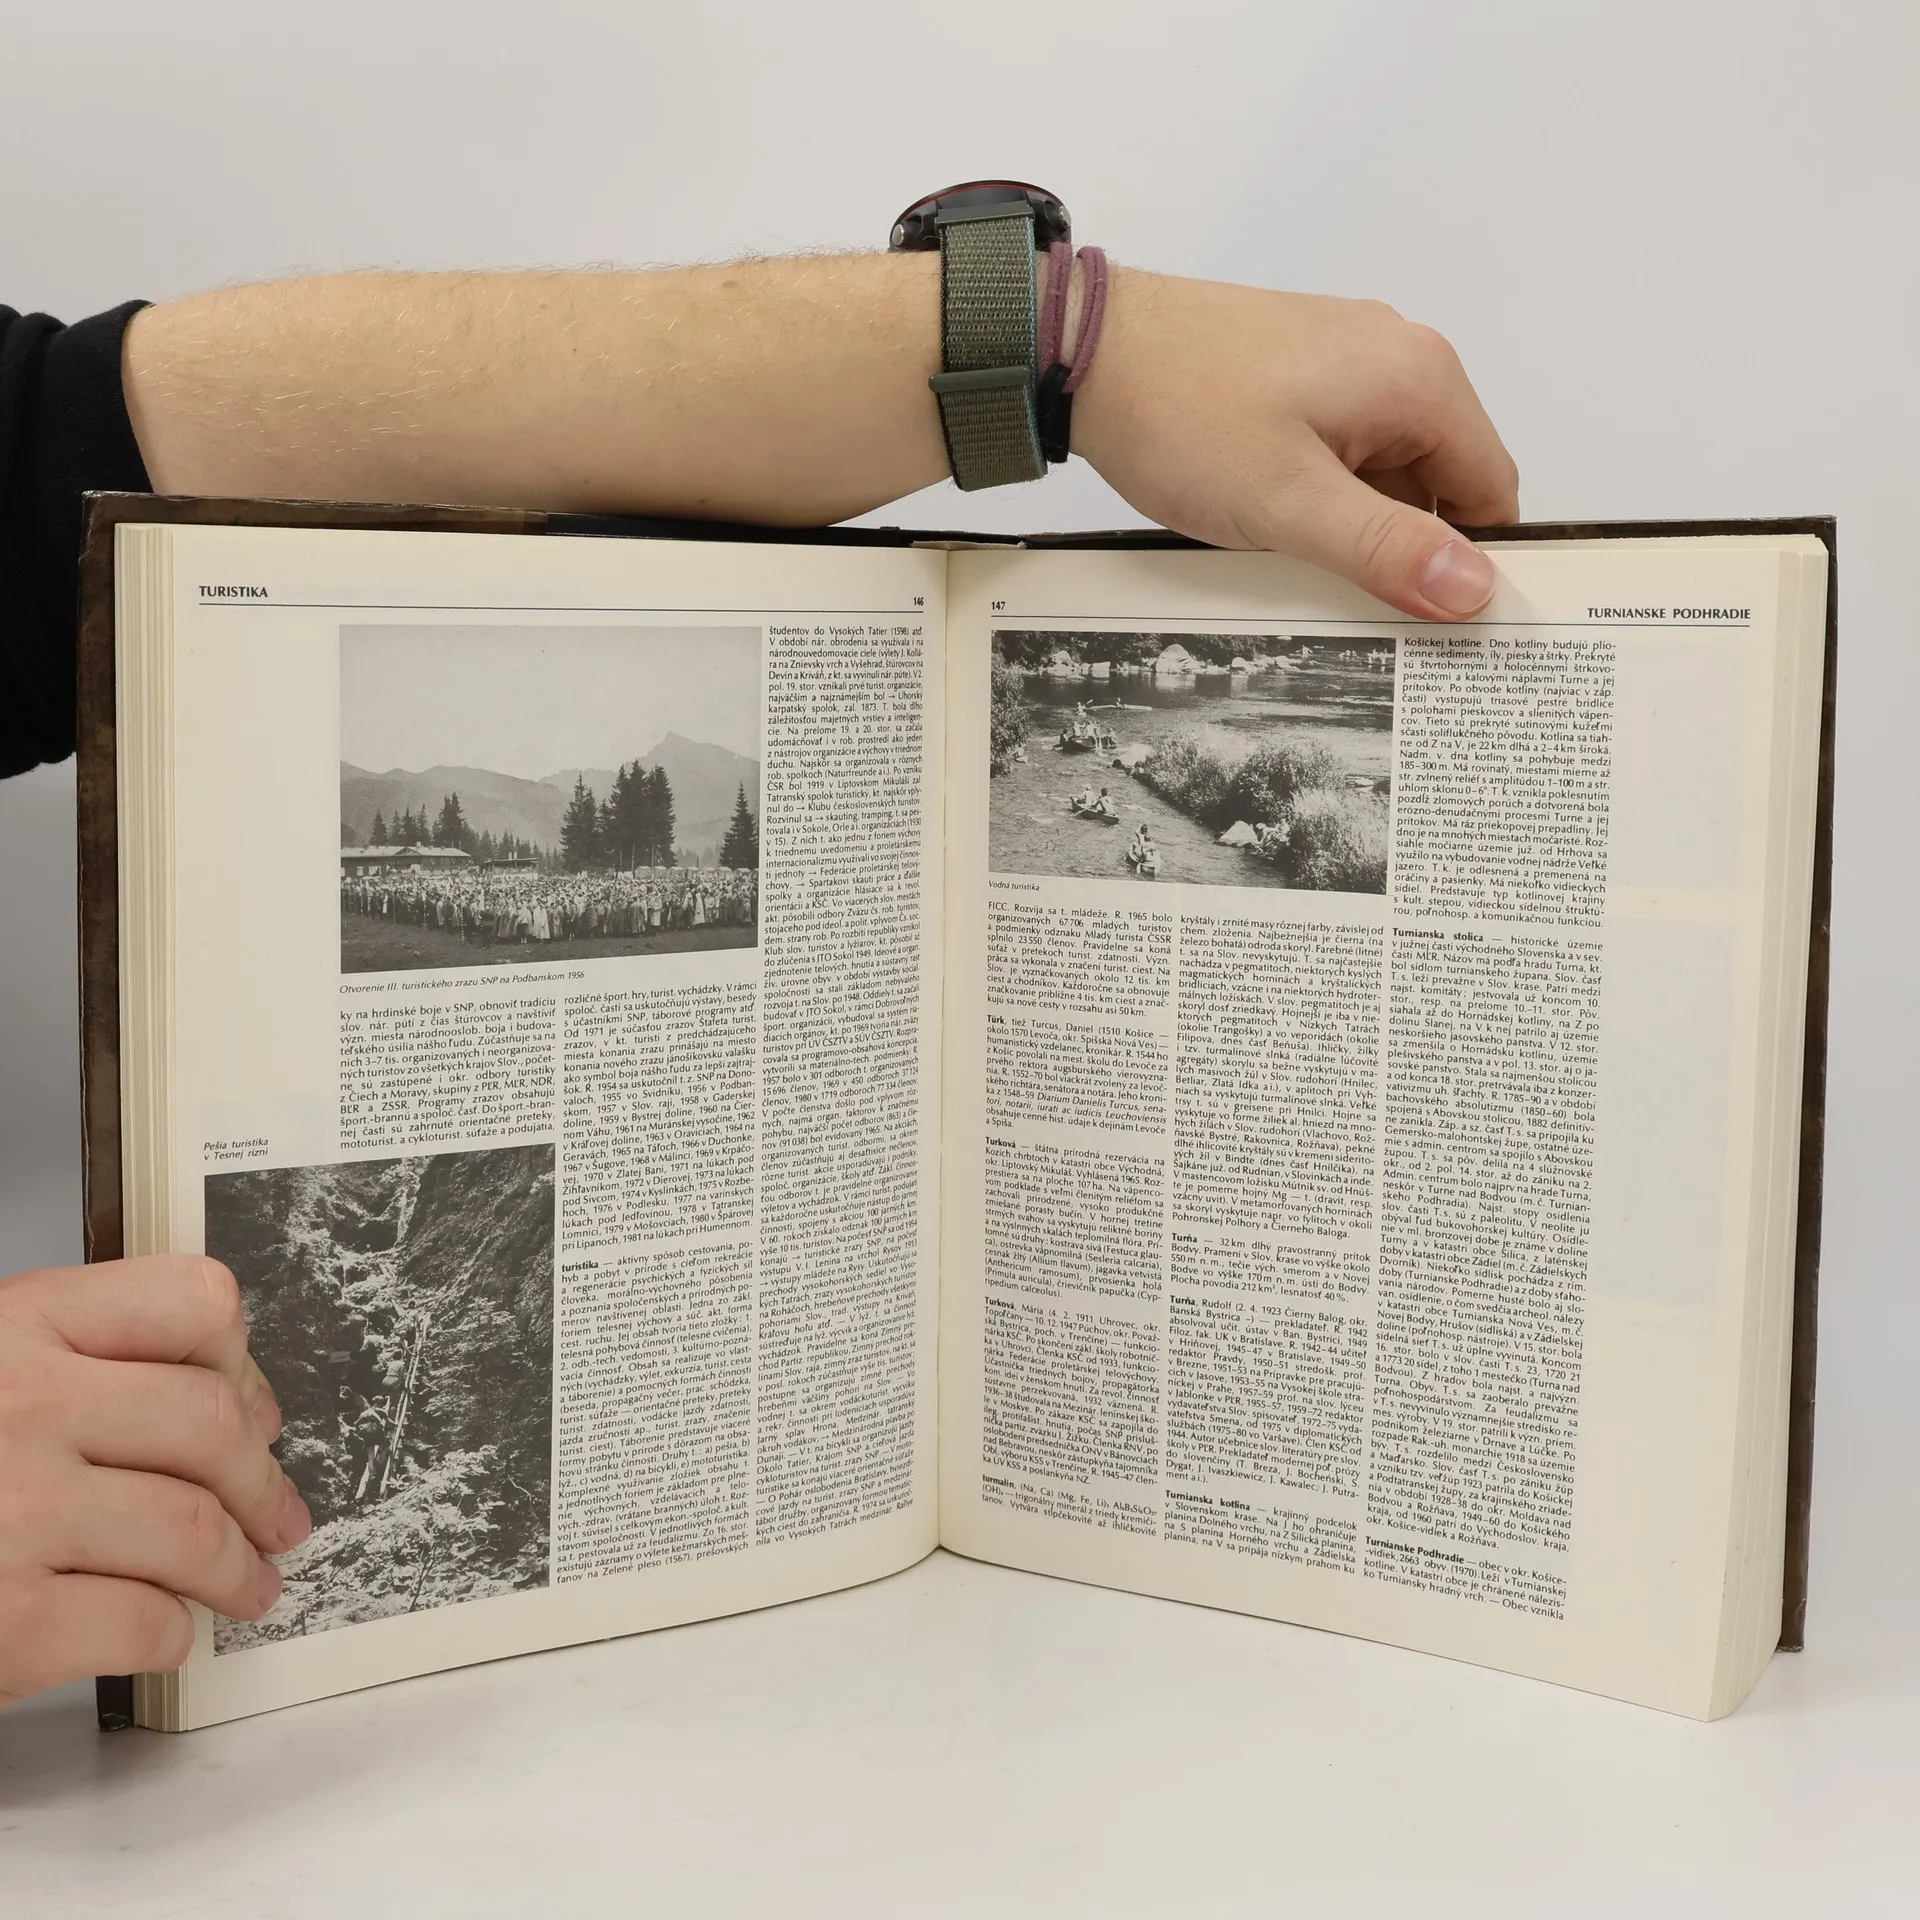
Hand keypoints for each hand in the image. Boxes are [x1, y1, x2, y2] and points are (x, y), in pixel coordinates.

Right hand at [0, 1255, 309, 1710]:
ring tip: (248, 1583)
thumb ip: (63, 1364)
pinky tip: (163, 1632)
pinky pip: (142, 1620)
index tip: (253, 1403)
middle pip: (213, 1424)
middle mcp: (26, 1405)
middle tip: (280, 1513)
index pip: (192, 1302)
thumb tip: (196, 1393)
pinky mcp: (11, 1620)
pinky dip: (168, 1634)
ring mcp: (18, 1512)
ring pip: (194, 1528)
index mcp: (16, 1326)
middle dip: (263, 1480)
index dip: (241, 1359)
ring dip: (239, 1566)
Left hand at [1073, 271, 1519, 618]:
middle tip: (1354, 607)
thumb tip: (1476, 589)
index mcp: (1420, 379)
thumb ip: (1386, 549)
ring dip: (1354, 526)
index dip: (1470, 562)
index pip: (1490, 490)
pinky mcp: (1300, 372)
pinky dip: (1320, 496)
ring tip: (1299, 564)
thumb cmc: (1183, 415)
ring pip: (1384, 471)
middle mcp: (1398, 357)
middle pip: (1440, 481)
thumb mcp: (1290, 503)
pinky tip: (1273, 528)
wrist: (1086, 349)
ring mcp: (1346, 361)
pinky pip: (1340, 451)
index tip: (1436, 622)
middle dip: (1405, 547)